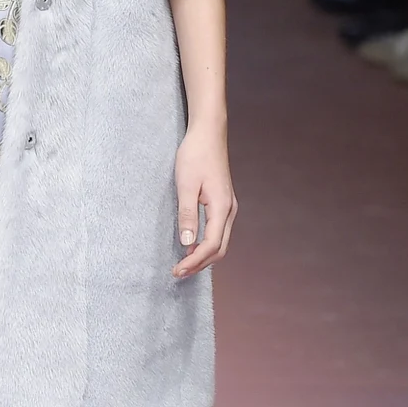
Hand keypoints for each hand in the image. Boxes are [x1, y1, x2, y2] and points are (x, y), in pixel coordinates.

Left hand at [173, 125, 236, 277]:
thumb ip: (187, 214)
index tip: (177, 270)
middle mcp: (229, 210)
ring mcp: (228, 207)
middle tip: (178, 272)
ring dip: (203, 256)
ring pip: (220, 241)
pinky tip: (192, 246)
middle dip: (200, 264)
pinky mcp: (223, 203)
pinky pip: (218, 231)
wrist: (208, 134)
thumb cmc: (195, 155)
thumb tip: (187, 243)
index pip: (211, 245)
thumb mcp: (185, 185)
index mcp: (221, 207)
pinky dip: (206, 244)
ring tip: (183, 264)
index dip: (194, 261)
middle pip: (219, 249)